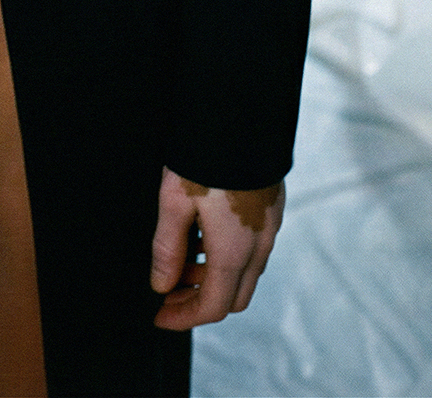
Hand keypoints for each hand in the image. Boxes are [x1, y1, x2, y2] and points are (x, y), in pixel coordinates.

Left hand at [150, 168, 282, 329]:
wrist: (242, 113)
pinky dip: (228, 255)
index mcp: (234, 251)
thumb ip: (168, 247)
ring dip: (213, 277)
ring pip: (245, 272)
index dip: (184, 317)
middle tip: (168, 289)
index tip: (159, 316)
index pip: (213, 307)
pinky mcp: (272, 207)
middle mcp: (259, 246)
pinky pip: (253, 248)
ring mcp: (270, 227)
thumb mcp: (174, 200)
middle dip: (199, 300)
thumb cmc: (204, 154)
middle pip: (233, 296)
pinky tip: (203, 233)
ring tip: (181, 259)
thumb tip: (161, 285)